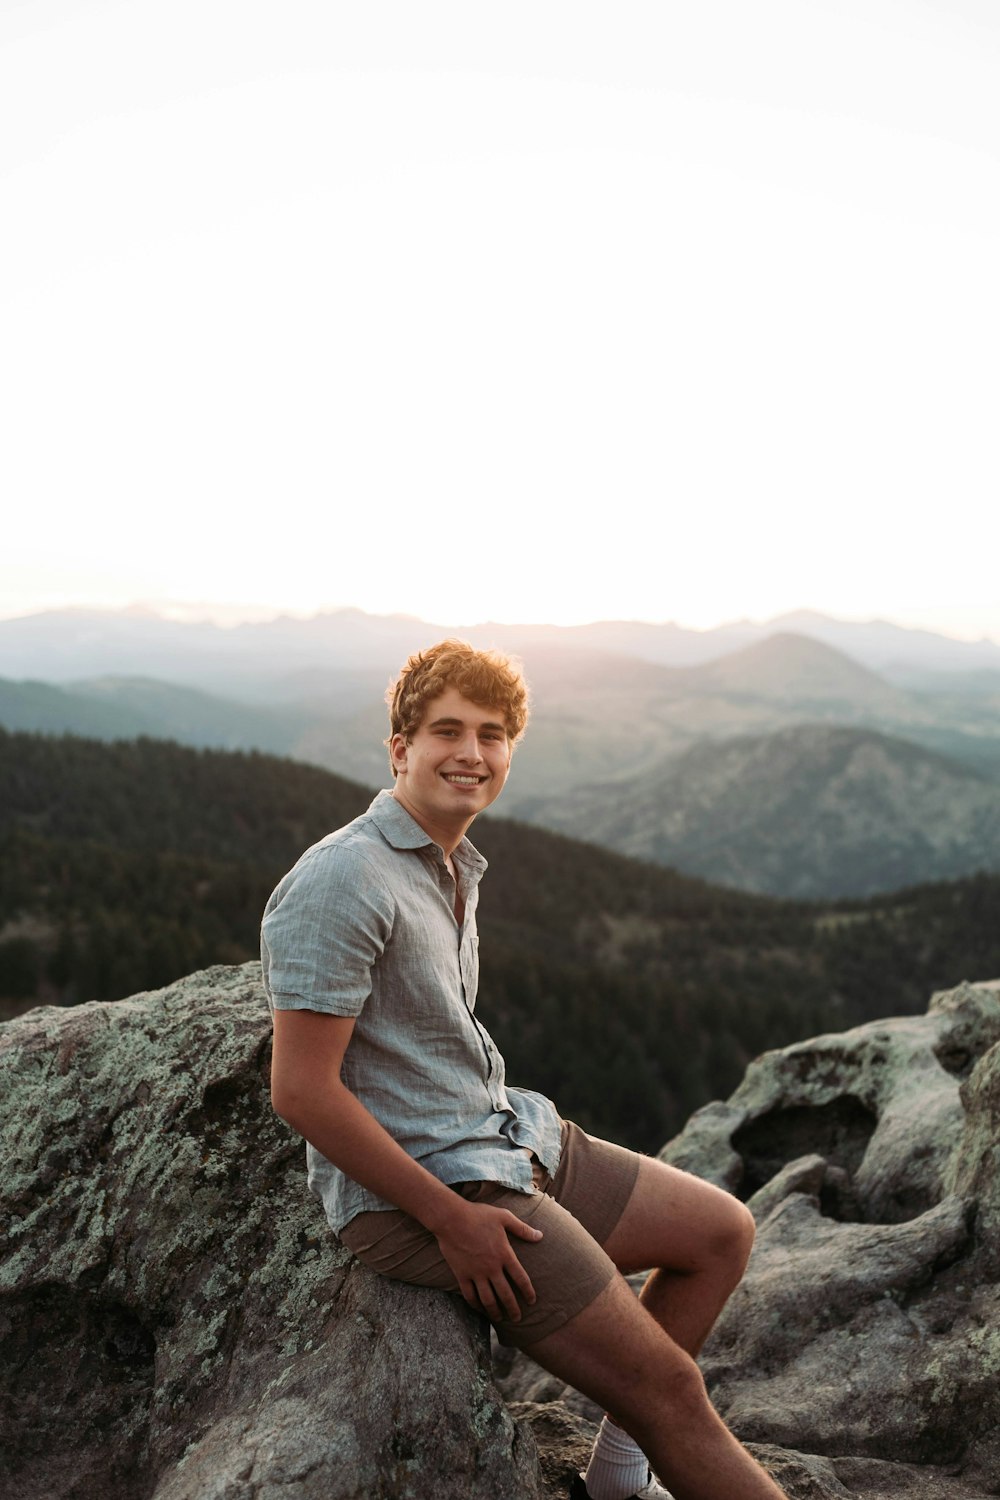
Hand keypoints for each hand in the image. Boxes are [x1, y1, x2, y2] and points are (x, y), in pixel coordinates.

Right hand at [432, 1197, 542, 1321]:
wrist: (451, 1218)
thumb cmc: (478, 1215)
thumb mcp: (504, 1217)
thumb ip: (522, 1229)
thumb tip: (540, 1235)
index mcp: (504, 1254)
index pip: (521, 1278)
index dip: (528, 1292)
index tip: (532, 1301)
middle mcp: (492, 1267)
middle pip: (506, 1294)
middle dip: (513, 1309)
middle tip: (518, 1318)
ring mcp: (476, 1273)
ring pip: (488, 1300)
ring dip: (495, 1312)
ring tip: (500, 1319)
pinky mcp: (461, 1275)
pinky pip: (470, 1295)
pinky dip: (476, 1305)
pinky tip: (480, 1309)